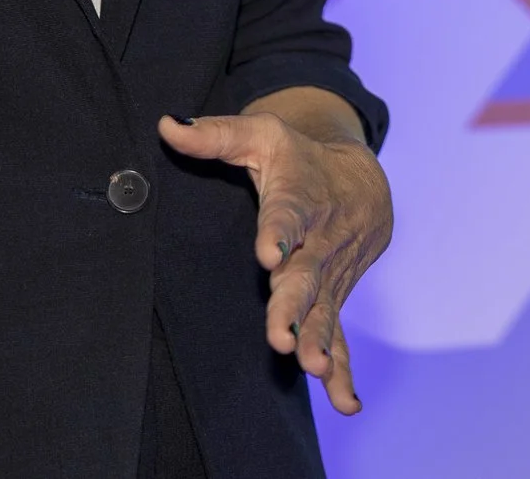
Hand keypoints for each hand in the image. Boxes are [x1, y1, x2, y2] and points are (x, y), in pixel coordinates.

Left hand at [159, 91, 391, 414]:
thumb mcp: (260, 136)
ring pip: (324, 310)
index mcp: (297, 200)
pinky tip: (344, 403)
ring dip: (318, 340)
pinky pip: (341, 335)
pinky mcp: (335, 299)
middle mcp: (317, 243)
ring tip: (310, 367)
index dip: (278, 232)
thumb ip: (214, 136)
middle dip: (293, 306)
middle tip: (280, 336)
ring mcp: (329, 275)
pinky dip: (344, 369)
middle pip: (306, 276)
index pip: (287, 215)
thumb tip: (167, 125)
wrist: (362, 181)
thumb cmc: (299, 159)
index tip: (268, 252)